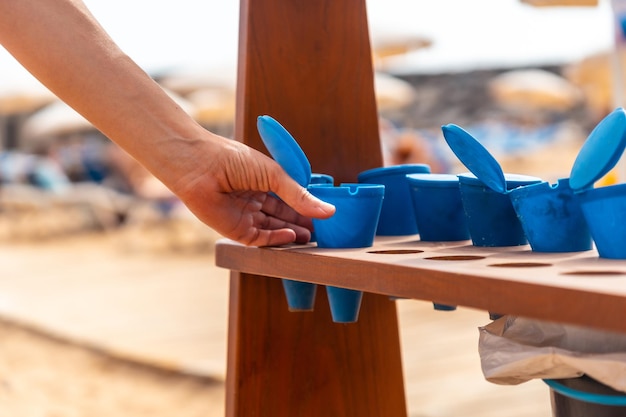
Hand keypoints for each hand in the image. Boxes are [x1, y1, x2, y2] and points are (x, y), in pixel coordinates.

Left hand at [166, 132, 335, 246]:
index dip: (307, 207)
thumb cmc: (232, 160)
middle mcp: (256, 200)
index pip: (291, 198)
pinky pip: (261, 239)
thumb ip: (300, 195)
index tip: (326, 214)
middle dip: (303, 224)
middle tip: (323, 231)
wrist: (199, 167)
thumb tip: (328, 210)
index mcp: (264, 182)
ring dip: (293, 234)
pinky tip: (292, 236)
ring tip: (312, 238)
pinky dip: (277, 239)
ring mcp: (246, 216)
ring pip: (275, 230)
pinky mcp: (237, 230)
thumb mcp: (274, 174)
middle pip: (285, 216)